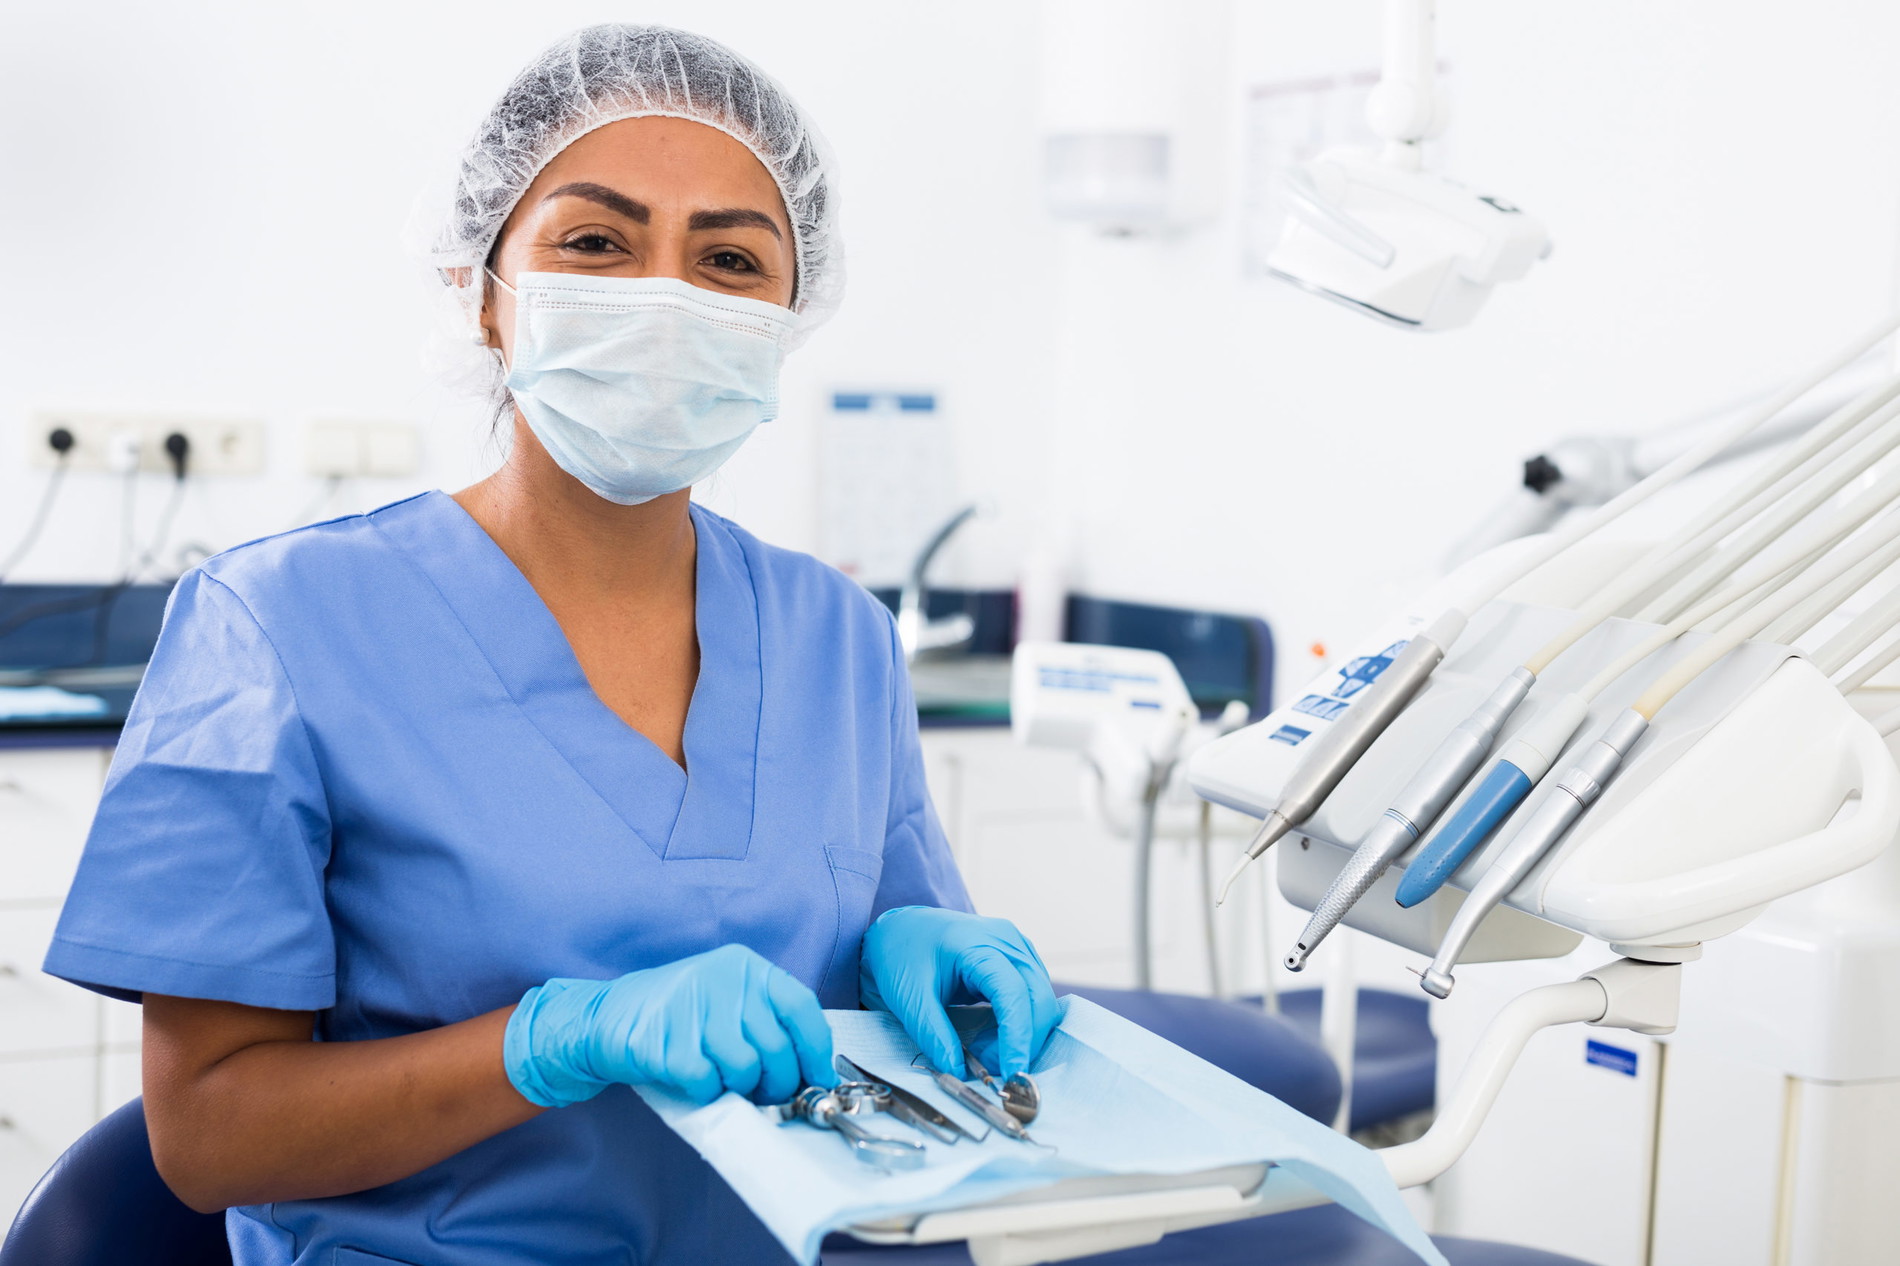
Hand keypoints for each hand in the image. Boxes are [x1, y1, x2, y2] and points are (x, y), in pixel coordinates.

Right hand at [504, 944, 836, 1107]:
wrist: (605, 1017)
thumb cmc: (677, 1015)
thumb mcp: (727, 999)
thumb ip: (766, 1022)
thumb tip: (812, 1070)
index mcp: (745, 967)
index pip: (800, 1007)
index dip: (815, 1050)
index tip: (817, 1078)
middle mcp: (722, 981)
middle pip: (777, 1048)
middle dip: (778, 1083)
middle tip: (764, 1093)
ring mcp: (692, 1010)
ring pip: (746, 1070)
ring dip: (739, 1089)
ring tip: (722, 1080)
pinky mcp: (665, 1043)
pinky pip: (708, 1084)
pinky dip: (706, 1093)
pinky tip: (693, 1080)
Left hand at [860, 906, 1061, 1078]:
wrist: (901, 928)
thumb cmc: (902, 955)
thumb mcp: (909, 997)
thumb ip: (934, 1035)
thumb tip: (958, 1072)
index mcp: (979, 944)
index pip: (1014, 994)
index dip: (1018, 1037)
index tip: (1012, 1074)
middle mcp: (1008, 942)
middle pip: (1038, 999)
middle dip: (1023, 1042)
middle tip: (990, 1071)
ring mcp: (1017, 949)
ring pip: (1040, 1002)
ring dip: (1020, 1036)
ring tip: (983, 1053)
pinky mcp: (1018, 961)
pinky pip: (1032, 998)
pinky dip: (1017, 1026)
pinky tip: (990, 1039)